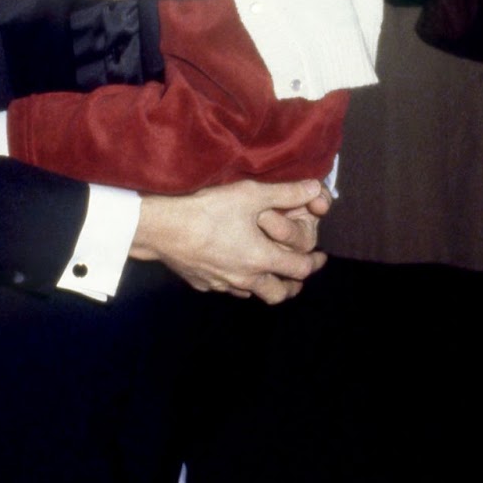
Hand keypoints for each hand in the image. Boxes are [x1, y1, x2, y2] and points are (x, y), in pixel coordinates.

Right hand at [130, 179, 328, 304]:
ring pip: (252, 294)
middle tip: (297, 275)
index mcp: (262, 258)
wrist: (162, 228)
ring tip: (267, 273)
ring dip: (264, 286)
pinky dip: (236, 282)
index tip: (320, 257)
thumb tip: (315, 188)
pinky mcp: (202, 283)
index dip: (313, 263)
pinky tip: (231, 269)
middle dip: (292, 286)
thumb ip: (286, 192)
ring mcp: (222, 283)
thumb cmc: (208, 209)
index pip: (299, 270)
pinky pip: (226, 288)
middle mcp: (245, 277)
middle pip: (278, 293)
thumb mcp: (250, 194)